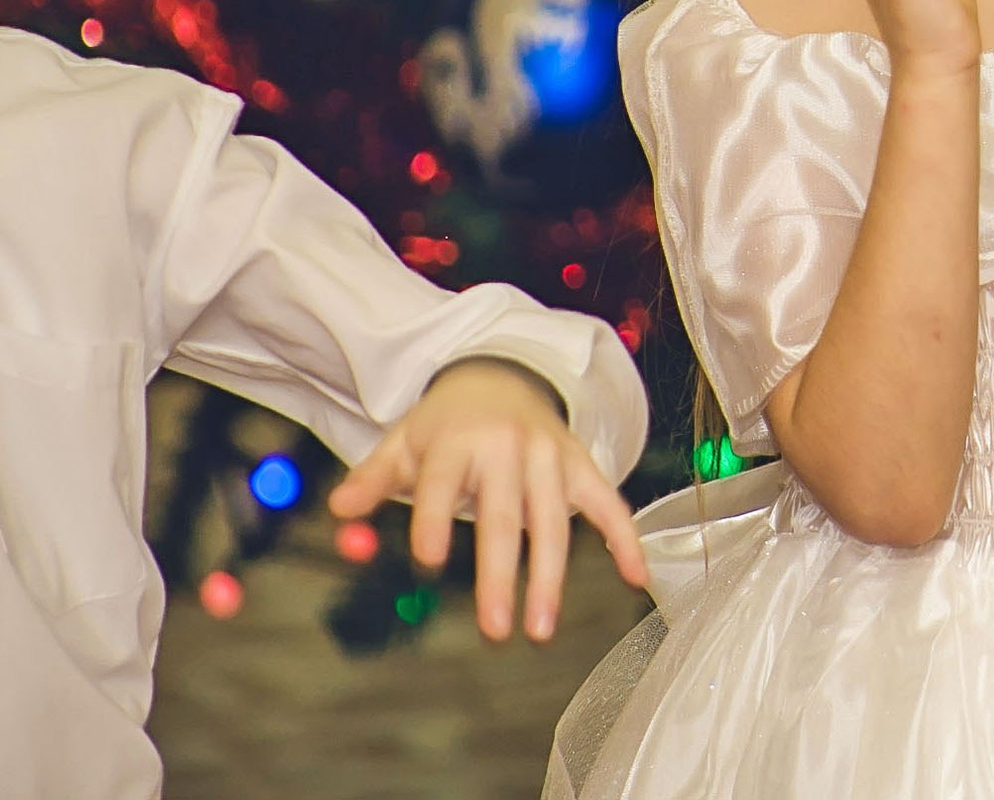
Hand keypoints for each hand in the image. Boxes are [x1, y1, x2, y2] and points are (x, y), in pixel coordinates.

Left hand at [328, 358, 648, 642]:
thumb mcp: (402, 443)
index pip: (443, 484)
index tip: (424, 561)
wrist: (502, 379)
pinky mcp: (581, 464)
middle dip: (502, 575)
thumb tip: (339, 513)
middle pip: (504, 517)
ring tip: (540, 629)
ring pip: (555, 522)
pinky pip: (609, 504)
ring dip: (550, 578)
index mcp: (457, 440)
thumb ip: (371, 480)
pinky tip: (636, 578)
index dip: (433, 520)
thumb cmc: (445, 425)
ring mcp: (551, 456)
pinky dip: (625, 539)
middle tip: (496, 630)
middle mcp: (508, 447)